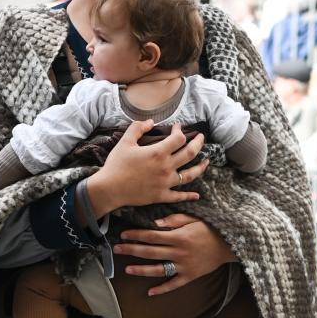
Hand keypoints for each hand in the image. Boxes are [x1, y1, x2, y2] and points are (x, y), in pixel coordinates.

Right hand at [86, 120, 206, 216]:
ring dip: (201, 167)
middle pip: (190, 154)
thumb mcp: (125, 141)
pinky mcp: (161, 196)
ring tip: (207, 161)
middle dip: (198, 143)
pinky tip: (196, 195)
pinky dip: (189, 196)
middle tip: (201, 138)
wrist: (109, 188)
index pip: (178, 138)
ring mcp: (165, 183)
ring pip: (190, 175)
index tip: (178, 127)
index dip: (180, 130)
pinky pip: (179, 196)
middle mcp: (166, 167)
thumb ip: (138, 128)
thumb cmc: (116, 164)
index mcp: (158, 153)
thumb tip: (151, 121)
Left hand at [114, 213, 236, 295]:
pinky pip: (174, 284)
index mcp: (179, 237)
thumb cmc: (210, 229)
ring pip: (159, 269)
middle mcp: (179, 252)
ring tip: (127, 269)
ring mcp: (184, 266)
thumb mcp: (193, 219)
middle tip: (117, 249)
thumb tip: (154, 223)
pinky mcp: (190, 276)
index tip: (123, 234)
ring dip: (141, 270)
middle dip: (132, 250)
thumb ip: (173, 220)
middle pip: (150, 252)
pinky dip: (162, 289)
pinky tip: (150, 292)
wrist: (229, 245)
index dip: (136, 235)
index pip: (152, 235)